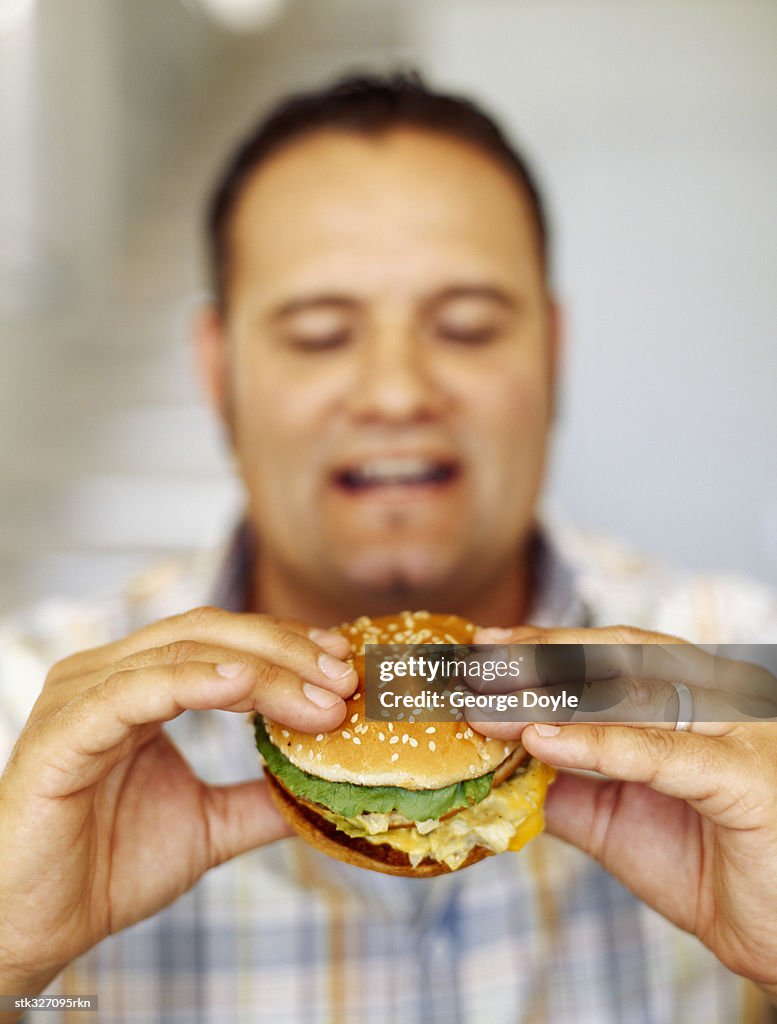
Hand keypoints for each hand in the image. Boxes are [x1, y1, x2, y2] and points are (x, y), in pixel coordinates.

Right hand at [0, 606, 356, 997]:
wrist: (38, 927)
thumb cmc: (108, 867)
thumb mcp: (208, 825)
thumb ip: (260, 798)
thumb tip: (330, 788)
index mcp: (136, 683)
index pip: (221, 639)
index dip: (287, 645)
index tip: (344, 666)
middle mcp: (107, 675)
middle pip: (209, 631)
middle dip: (286, 650)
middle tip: (344, 678)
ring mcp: (81, 696)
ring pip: (183, 652)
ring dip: (262, 669)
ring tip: (319, 696)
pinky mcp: (63, 731)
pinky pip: (135, 691)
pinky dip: (194, 681)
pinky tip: (245, 686)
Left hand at [472, 624, 776, 1000]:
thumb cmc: (712, 867)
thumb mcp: (618, 817)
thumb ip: (566, 781)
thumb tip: (496, 758)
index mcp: (695, 695)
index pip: (610, 653)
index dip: (545, 645)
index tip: (483, 648)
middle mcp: (721, 698)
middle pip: (618, 657)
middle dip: (540, 657)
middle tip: (476, 664)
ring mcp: (738, 731)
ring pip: (633, 695)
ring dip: (552, 697)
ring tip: (489, 705)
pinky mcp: (745, 778)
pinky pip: (661, 754)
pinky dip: (598, 744)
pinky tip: (543, 740)